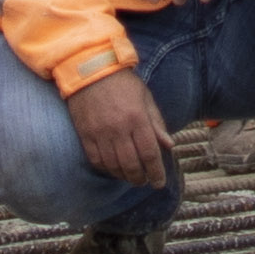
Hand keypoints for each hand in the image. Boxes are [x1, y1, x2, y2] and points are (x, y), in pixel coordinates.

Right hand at [67, 68, 178, 189]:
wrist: (89, 69)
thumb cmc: (122, 83)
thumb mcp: (145, 98)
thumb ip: (156, 123)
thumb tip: (168, 145)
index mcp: (137, 118)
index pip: (149, 153)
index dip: (156, 172)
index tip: (159, 183)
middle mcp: (119, 128)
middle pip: (132, 164)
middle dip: (140, 178)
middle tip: (144, 181)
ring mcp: (100, 133)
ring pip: (113, 166)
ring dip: (124, 176)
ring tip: (130, 177)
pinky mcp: (85, 134)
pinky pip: (96, 160)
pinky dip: (106, 169)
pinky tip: (113, 169)